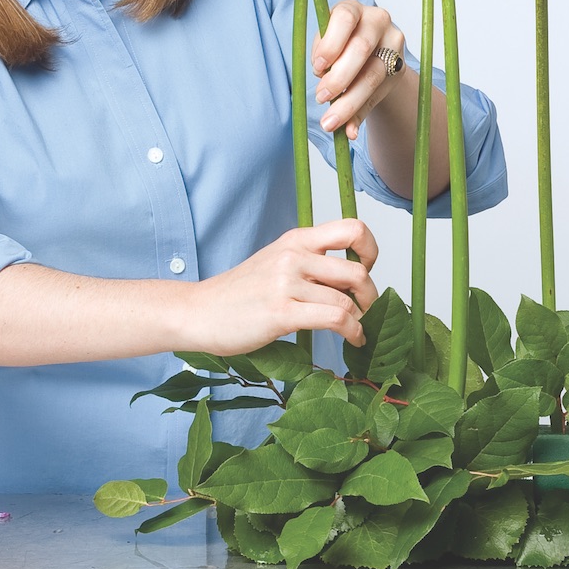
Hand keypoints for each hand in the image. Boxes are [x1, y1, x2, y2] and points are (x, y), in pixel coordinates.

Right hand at [191, 219, 378, 352]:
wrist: (198, 312)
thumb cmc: (240, 293)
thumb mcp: (276, 262)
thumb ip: (309, 262)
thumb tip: (352, 277)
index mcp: (296, 239)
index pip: (352, 228)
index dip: (369, 251)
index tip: (366, 270)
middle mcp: (294, 255)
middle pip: (357, 271)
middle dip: (371, 295)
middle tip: (367, 310)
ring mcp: (287, 283)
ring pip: (347, 300)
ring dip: (362, 320)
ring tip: (358, 330)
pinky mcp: (282, 312)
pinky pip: (335, 319)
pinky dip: (353, 332)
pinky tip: (353, 339)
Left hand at [313, 0, 405, 140]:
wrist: (368, 52)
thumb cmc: (337, 46)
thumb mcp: (326, 45)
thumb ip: (323, 60)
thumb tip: (324, 93)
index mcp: (352, 9)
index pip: (345, 18)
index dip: (330, 44)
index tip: (317, 68)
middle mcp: (378, 20)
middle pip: (362, 48)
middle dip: (339, 77)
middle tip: (321, 97)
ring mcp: (393, 44)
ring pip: (373, 74)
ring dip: (349, 101)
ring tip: (330, 121)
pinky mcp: (399, 68)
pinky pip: (380, 93)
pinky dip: (361, 114)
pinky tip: (350, 131)